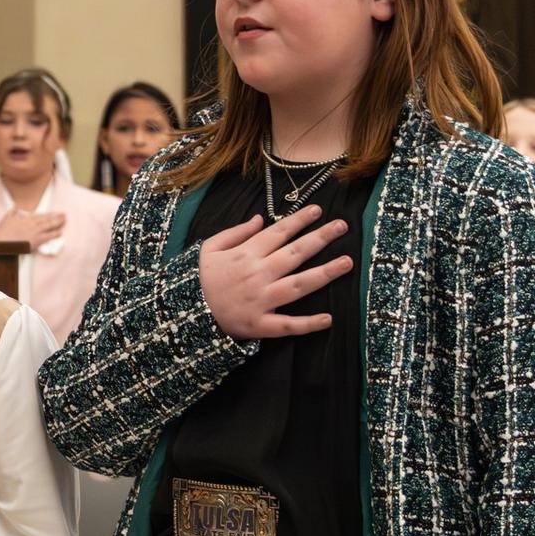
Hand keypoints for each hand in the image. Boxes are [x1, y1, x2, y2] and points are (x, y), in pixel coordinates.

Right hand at [0, 210, 65, 248]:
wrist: (1, 243)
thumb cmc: (2, 233)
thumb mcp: (6, 218)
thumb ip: (13, 212)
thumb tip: (16, 208)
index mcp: (26, 218)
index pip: (40, 215)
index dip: (49, 214)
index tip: (55, 213)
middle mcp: (32, 224)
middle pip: (47, 219)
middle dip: (57, 217)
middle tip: (64, 215)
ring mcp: (35, 232)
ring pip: (49, 226)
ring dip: (58, 223)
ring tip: (65, 221)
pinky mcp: (35, 241)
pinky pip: (48, 237)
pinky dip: (55, 234)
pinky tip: (60, 233)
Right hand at [197, 205, 352, 339]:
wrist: (187, 314)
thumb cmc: (200, 280)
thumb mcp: (209, 249)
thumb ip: (235, 233)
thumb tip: (260, 219)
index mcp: (245, 255)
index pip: (278, 233)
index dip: (299, 220)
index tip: (318, 211)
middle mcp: (257, 275)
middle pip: (294, 254)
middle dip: (320, 238)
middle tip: (343, 226)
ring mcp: (261, 300)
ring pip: (298, 285)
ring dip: (324, 274)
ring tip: (347, 262)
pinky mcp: (260, 324)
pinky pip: (287, 325)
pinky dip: (307, 324)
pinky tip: (328, 319)